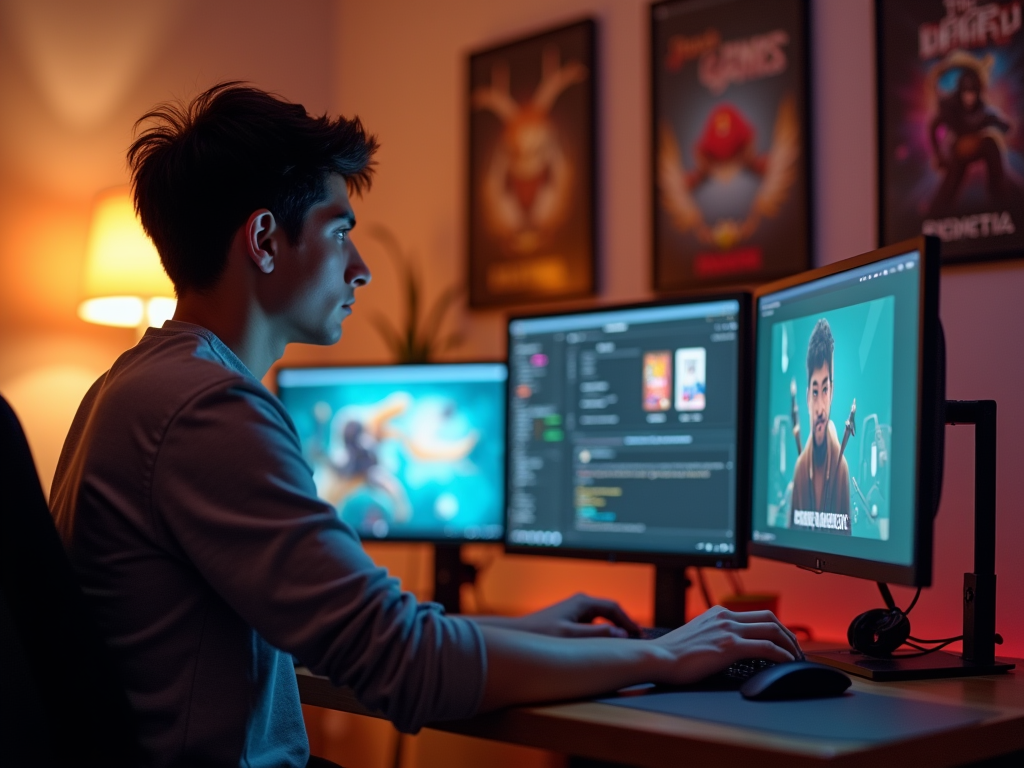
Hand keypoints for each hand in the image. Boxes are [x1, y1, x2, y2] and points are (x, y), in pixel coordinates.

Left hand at [509, 592, 640, 637]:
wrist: (519, 634)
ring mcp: (575, 611)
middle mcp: (580, 603)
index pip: (614, 608)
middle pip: (610, 611)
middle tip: (638, 640)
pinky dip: (603, 632)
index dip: (629, 622)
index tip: (641, 635)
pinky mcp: (570, 620)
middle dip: (624, 625)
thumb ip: (598, 634)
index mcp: (583, 602)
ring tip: (625, 644)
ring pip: (602, 618)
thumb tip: (622, 634)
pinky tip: (605, 645)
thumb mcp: (572, 636)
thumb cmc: (542, 634)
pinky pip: (593, 624)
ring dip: (614, 629)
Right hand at [650, 605, 802, 684]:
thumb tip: (722, 647)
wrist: (657, 657)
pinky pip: (766, 647)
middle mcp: (725, 617)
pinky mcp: (730, 646)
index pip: (755, 614)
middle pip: (769, 618)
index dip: (775, 627)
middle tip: (796, 649)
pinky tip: (787, 663)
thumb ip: (711, 635)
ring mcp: (728, 629)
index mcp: (717, 613)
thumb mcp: (695, 636)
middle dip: (787, 633)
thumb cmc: (670, 653)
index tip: (783, 640)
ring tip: (796, 658)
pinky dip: (782, 655)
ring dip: (790, 644)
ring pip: (772, 629)